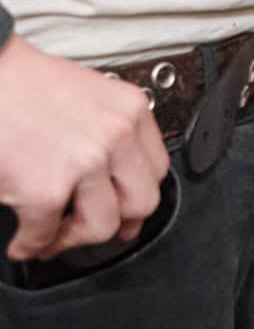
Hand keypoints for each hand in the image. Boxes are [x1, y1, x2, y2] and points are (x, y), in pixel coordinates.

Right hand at [0, 33, 170, 263]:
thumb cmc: (21, 84)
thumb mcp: (87, 95)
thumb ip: (108, 131)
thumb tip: (113, 180)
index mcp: (130, 109)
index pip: (157, 169)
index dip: (136, 195)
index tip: (124, 209)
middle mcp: (116, 136)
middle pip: (141, 202)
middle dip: (113, 222)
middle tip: (87, 226)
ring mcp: (85, 163)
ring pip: (101, 227)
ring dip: (71, 238)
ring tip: (51, 235)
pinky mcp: (46, 189)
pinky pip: (45, 234)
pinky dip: (30, 245)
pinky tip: (22, 242)